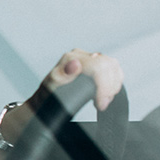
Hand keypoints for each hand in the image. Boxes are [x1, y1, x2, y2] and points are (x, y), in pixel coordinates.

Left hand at [0, 49, 123, 144]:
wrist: (45, 102)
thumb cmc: (47, 96)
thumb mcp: (50, 89)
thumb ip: (61, 76)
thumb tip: (74, 64)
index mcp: (70, 59)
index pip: (98, 66)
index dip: (104, 86)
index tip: (100, 103)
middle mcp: (80, 56)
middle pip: (108, 65)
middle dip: (109, 87)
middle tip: (101, 103)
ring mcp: (88, 60)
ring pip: (113, 66)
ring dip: (113, 85)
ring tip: (102, 99)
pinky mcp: (95, 66)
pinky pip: (113, 69)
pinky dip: (114, 83)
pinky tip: (105, 93)